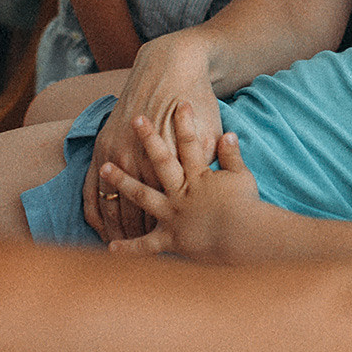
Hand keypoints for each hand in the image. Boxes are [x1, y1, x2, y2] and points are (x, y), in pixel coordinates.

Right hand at [85, 35, 221, 241]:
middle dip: (135, 240)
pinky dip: (93, 211)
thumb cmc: (197, 102)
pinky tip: (98, 227)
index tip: (168, 253)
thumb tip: (220, 191)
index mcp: (163, 162)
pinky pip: (90, 187)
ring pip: (108, 205)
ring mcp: (114, 153)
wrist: (170, 67)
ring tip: (116, 251)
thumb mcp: (211, 136)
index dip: (161, 235)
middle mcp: (134, 161)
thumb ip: (212, 165)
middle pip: (131, 214)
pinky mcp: (103, 146)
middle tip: (142, 261)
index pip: (159, 211)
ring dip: (112, 230)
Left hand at [101, 106, 267, 261]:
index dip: (186, 123)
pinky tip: (111, 246)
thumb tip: (228, 134)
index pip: (191, 143)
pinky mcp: (171, 239)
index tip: (180, 103)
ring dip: (122, 181)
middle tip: (135, 119)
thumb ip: (232, 156)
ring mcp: (173, 215)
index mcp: (199, 177)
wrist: (244, 236)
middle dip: (149, 138)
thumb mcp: (242, 177)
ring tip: (104, 167)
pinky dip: (130, 248)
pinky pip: (147, 245)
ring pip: (143, 195)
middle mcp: (181, 192)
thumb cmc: (247, 206)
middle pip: (162, 161)